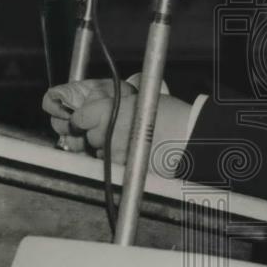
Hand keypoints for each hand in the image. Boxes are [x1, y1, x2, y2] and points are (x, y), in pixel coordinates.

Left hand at [43, 79, 191, 163]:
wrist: (187, 136)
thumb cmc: (169, 114)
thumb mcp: (137, 97)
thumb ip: (112, 102)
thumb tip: (95, 103)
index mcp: (108, 112)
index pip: (79, 118)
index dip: (83, 118)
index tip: (86, 118)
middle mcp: (106, 134)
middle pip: (89, 136)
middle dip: (97, 133)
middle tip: (115, 127)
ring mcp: (113, 154)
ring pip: (99, 152)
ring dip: (106, 147)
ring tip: (127, 140)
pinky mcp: (123, 169)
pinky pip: (110, 164)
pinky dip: (117, 159)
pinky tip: (132, 151)